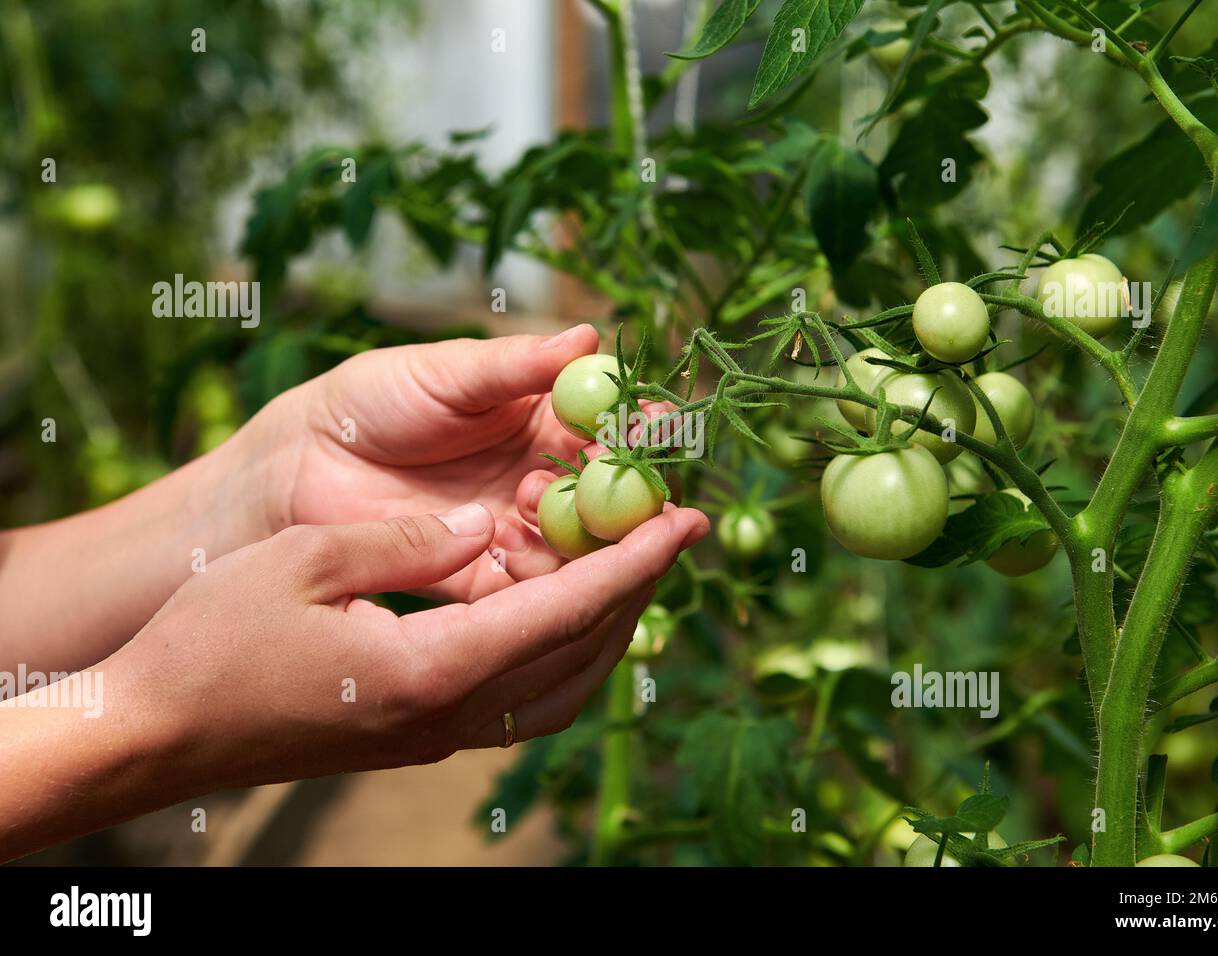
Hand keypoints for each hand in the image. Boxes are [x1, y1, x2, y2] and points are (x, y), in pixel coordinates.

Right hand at [107, 503, 707, 789]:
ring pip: (560, 692)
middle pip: (581, 657)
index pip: (566, 611)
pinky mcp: (415, 736)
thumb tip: (479, 524)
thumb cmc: (212, 641)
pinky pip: (520, 702)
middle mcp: (448, 715)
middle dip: (638, 593)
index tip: (683, 520)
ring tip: (629, 569)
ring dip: (606, 631)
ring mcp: (434, 736)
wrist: (155, 733)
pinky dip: (559, 654)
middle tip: (672, 533)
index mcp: (432, 669)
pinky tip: (556, 611)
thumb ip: (410, 543)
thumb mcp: (307, 561)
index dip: (633, 562)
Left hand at [239, 325, 605, 601]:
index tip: (649, 426)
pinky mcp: (490, 579)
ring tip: (534, 495)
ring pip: (587, 545)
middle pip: (616, 494)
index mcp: (547, 419)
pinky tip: (514, 540)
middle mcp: (547, 478)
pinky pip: (536, 588)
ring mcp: (522, 531)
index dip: (639, 428)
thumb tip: (589, 336)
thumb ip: (518, 365)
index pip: (615, 427)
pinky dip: (543, 572)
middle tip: (619, 481)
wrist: (303, 464)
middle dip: (626, 490)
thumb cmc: (372, 400)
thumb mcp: (448, 371)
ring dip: (583, 529)